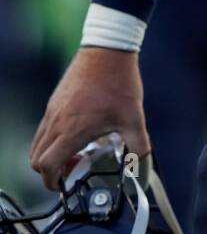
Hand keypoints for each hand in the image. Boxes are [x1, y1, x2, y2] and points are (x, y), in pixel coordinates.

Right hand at [30, 47, 150, 191]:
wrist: (108, 48)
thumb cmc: (119, 81)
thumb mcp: (134, 118)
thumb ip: (139, 148)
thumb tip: (143, 169)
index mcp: (72, 130)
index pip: (47, 166)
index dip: (52, 183)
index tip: (65, 185)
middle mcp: (57, 121)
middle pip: (36, 159)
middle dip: (50, 172)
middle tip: (72, 170)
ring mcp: (53, 110)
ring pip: (38, 143)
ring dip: (50, 155)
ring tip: (76, 152)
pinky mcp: (55, 101)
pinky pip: (44, 128)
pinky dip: (52, 139)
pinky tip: (77, 132)